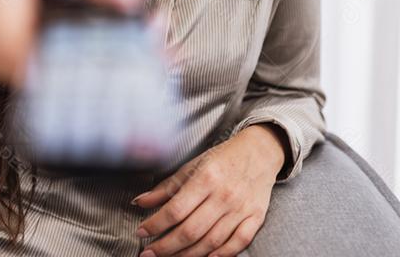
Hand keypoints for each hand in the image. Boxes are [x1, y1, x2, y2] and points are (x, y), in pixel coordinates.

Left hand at [132, 125, 285, 256]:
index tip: (142, 232)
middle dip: (166, 246)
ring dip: (188, 255)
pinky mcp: (256, 217)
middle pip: (191, 230)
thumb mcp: (192, 166)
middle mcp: (223, 195)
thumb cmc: (222, 159)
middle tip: (149, 253)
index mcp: (206, 178)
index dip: (155, 224)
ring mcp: (241, 208)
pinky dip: (222, 254)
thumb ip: (166, 187)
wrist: (259, 152)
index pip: (176, 209)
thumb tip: (140, 202)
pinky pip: (239, 242)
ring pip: (212, 241)